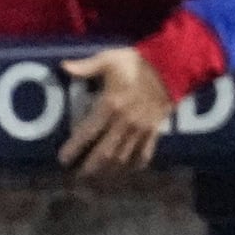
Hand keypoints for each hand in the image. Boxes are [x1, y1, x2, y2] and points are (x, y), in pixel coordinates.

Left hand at [60, 45, 175, 171]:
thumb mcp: (109, 59)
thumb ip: (86, 67)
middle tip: (78, 175)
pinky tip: (128, 169)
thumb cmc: (137, 63)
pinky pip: (145, 153)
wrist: (171, 66)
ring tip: (98, 175)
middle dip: (90, 167)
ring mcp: (140, 128)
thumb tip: (64, 67)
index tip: (63, 160)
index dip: (74, 148)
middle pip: (104, 152)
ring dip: (109, 169)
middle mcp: (124, 122)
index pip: (87, 133)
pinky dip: (136, 164)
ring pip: (123, 157)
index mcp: (110, 105)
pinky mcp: (154, 130)